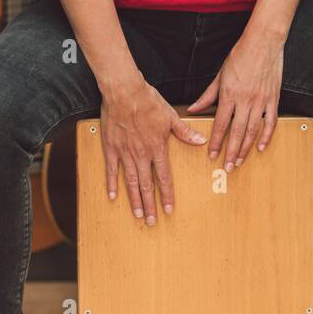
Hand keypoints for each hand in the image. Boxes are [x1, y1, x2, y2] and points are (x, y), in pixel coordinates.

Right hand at [101, 78, 205, 223]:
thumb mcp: (171, 116)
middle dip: (149, 205)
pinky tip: (112, 196)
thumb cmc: (148, 101)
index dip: (167, 195)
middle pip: (146, 185)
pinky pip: (111, 169)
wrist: (124, 92)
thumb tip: (201, 141)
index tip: (169, 210)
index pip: (164, 178)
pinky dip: (111, 183)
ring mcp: (125, 153)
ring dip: (134, 199)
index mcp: (157, 148)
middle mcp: (141, 154)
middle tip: (151, 221)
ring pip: (131, 181)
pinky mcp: (111, 148)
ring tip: (136, 214)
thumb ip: (185, 132)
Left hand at [186, 30, 283, 171]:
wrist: (263, 43)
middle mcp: (245, 100)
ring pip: (253, 131)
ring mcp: (261, 101)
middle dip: (231, 152)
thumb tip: (193, 109)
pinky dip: (267, 136)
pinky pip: (271, 122)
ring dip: (246, 149)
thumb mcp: (220, 75)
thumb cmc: (240, 56)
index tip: (212, 155)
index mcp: (229, 94)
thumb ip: (207, 95)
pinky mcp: (273, 99)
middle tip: (227, 167)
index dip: (216, 141)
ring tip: (240, 162)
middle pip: (237, 132)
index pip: (220, 124)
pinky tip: (262, 147)